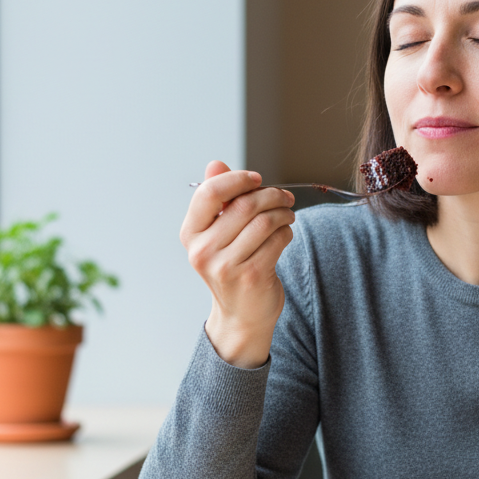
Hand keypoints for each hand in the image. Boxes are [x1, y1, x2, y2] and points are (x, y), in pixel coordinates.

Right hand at [180, 161, 295, 368]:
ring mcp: (226, 266)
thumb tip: (215, 164)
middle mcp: (203, 250)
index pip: (209, 192)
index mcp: (190, 233)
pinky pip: (277, 240)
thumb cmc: (232, 266)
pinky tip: (284, 235)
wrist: (241, 314)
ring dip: (283, 213)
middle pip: (244, 205)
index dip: (237, 180)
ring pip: (264, 221)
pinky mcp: (251, 276)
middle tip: (285, 198)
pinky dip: (286, 232)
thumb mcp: (217, 233)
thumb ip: (218, 199)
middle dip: (271, 195)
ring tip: (288, 215)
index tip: (257, 180)